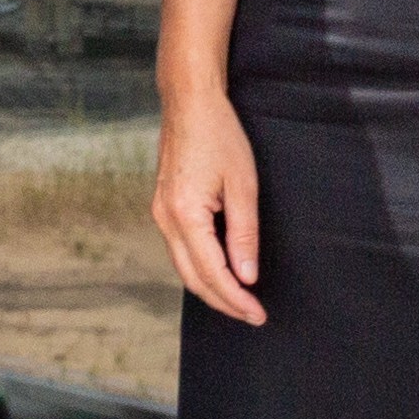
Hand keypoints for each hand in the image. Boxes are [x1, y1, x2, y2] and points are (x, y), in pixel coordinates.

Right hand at [155, 86, 262, 324]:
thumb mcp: (243, 185)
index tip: (258, 314)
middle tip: (253, 315)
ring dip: (211, 288)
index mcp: (185, 215)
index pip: (213, 273)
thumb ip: (244, 234)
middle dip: (223, 302)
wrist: (189, 103)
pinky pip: (180, 250)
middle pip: (192, 279)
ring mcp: (160, 213)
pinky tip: (221, 271)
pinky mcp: (163, 207)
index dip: (236, 299)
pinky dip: (200, 268)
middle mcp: (165, 219)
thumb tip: (247, 276)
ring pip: (183, 267)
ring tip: (240, 300)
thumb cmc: (219, 136)